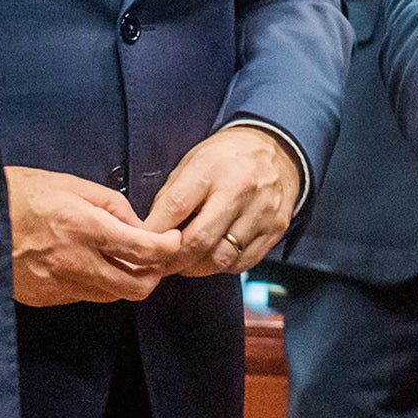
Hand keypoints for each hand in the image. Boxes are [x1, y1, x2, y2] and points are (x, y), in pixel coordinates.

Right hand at [5, 166, 183, 305]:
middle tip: (153, 256)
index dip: (168, 248)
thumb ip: (111, 204)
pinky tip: (89, 264)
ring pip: (112, 296)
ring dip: (125, 280)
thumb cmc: (19, 194)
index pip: (143, 251)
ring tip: (121, 258)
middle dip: (153, 273)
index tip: (173, 241)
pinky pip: (84, 296)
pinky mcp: (45, 298)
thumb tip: (136, 224)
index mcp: (84, 228)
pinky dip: (96, 284)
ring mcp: (59, 285)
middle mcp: (75, 263)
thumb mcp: (70, 185)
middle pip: (136, 287)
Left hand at [142, 124, 301, 277]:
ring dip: (197, 267)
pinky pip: (242, 263)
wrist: (277, 149)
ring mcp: (261, 211)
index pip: (176, 208)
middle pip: (199, 240)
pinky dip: (222, 266)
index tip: (141, 246)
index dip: (153, 233)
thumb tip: (151, 232)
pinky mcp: (276, 228)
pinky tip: (213, 255)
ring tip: (187, 261)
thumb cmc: (227, 157)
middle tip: (160, 265)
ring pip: (221, 259)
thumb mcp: (193, 161)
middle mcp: (240, 189)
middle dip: (172, 261)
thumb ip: (171, 196)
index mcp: (212, 167)